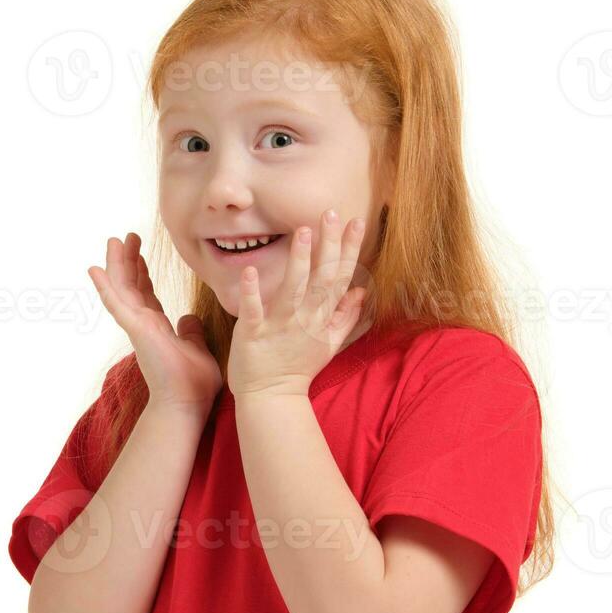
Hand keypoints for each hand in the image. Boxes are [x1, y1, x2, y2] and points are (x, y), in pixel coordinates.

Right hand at [88, 232, 222, 415]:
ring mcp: (136, 327)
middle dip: (128, 260)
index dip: (141, 273)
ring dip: (116, 265)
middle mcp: (143, 325)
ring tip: (113, 241)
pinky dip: (105, 287)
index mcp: (157, 328)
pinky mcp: (135, 330)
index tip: (139, 253)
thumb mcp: (197, 348)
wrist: (188, 404)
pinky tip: (95, 269)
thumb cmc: (194, 383)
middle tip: (126, 237)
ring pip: (121, 290)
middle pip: (130, 286)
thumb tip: (190, 318)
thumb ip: (192, 332)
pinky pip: (116, 304)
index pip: (146, 295)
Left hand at [227, 209, 368, 399]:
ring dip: (298, 261)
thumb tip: (362, 291)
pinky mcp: (253, 334)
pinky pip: (253, 310)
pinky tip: (250, 270)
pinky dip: (252, 292)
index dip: (349, 250)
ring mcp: (280, 326)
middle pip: (321, 278)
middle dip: (328, 246)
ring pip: (292, 289)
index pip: (340, 278)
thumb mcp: (330, 343)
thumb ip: (346, 316)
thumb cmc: (298, 367)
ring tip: (302, 232)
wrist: (272, 397)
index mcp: (323, 318)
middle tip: (331, 214)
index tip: (356, 222)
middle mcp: (305, 319)